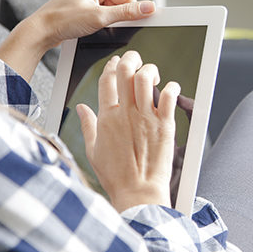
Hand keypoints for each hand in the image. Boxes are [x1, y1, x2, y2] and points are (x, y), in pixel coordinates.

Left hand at [0, 0, 154, 81]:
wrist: (41, 32)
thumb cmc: (61, 20)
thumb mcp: (99, 17)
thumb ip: (127, 13)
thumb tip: (148, 8)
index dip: (127, 12)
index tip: (128, 25)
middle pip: (120, 3)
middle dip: (115, 17)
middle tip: (100, 25)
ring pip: (113, 11)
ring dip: (107, 21)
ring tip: (90, 25)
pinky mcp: (86, 5)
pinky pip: (104, 14)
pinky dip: (101, 23)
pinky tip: (89, 27)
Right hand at [76, 51, 180, 211]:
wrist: (138, 193)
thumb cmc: (116, 176)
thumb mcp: (93, 150)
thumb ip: (88, 125)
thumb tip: (81, 108)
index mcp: (107, 117)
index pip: (108, 79)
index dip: (112, 65)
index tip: (117, 61)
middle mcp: (126, 113)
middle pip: (126, 71)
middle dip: (131, 58)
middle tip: (136, 60)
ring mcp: (146, 117)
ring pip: (146, 78)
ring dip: (150, 70)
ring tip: (152, 75)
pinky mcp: (165, 125)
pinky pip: (169, 95)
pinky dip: (171, 87)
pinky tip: (170, 89)